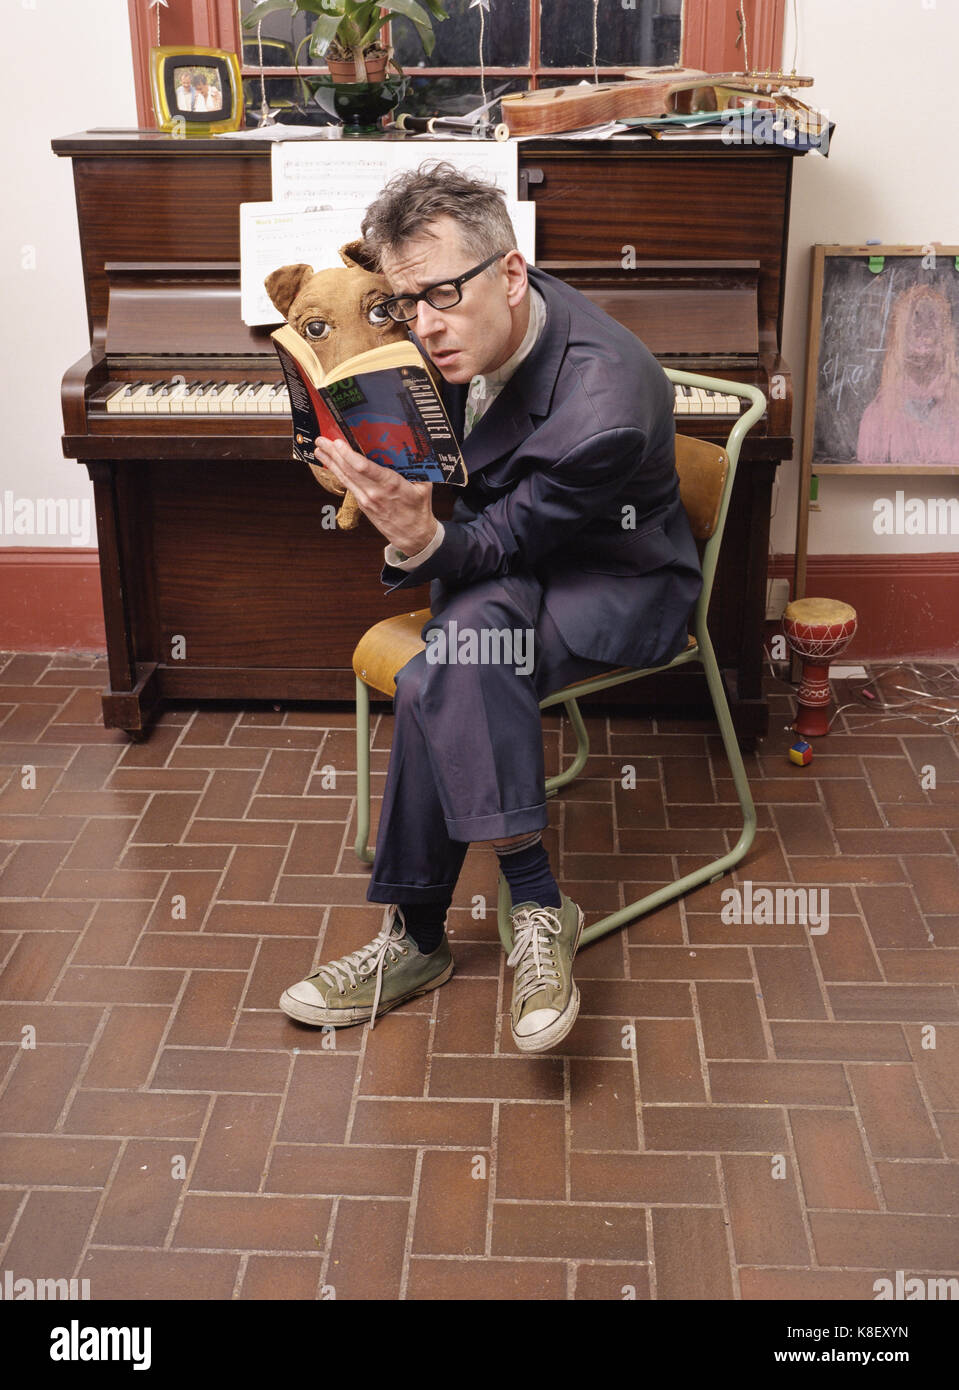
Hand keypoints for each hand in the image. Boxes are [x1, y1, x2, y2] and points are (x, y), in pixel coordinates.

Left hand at [315, 436, 437, 555]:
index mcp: (391, 485)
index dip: (349, 455)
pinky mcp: (362, 504)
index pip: (365, 469)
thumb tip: (409, 447)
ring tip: (319, 448)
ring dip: (330, 462)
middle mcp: (375, 492)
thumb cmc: (419, 509)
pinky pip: (348, 485)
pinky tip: (329, 463)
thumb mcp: (423, 485)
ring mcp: (366, 499)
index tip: (338, 443)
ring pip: (345, 477)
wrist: (413, 535)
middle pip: (349, 470)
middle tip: (322, 439)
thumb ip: (416, 467)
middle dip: (334, 453)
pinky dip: (337, 472)